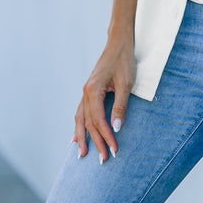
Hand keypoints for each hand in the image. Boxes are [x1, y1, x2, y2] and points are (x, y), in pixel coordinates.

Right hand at [73, 38, 135, 162]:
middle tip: (103, 160)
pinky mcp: (89, 90)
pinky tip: (76, 135)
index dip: (106, 137)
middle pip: (88, 123)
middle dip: (95, 142)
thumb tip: (116, 128)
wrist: (119, 42)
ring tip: (81, 154)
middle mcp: (86, 92)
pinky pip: (81, 111)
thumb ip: (121, 106)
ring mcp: (86, 91)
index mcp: (93, 90)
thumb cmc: (124, 60)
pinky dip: (79, 125)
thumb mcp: (126, 83)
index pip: (98, 121)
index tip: (114, 150)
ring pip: (80, 119)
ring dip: (82, 137)